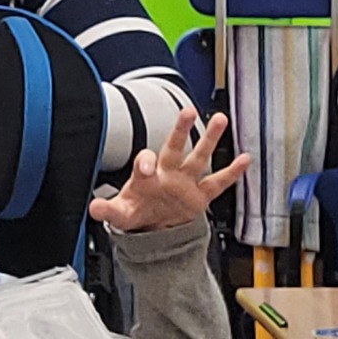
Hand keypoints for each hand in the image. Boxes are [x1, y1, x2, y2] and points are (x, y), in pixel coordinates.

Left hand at [88, 106, 248, 234]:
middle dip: (180, 130)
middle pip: (174, 147)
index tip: (147, 169)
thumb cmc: (137, 211)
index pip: (145, 161)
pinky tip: (244, 159)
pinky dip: (231, 173)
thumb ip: (108, 210)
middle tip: (187, 111)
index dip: (145, 163)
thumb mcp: (120, 213)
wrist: (154, 226)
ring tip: (220, 119)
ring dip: (210, 139)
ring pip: (199, 157)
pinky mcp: (200, 196)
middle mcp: (167, 173)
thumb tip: (93, 208)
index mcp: (146, 176)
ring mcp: (185, 182)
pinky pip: (218, 183)